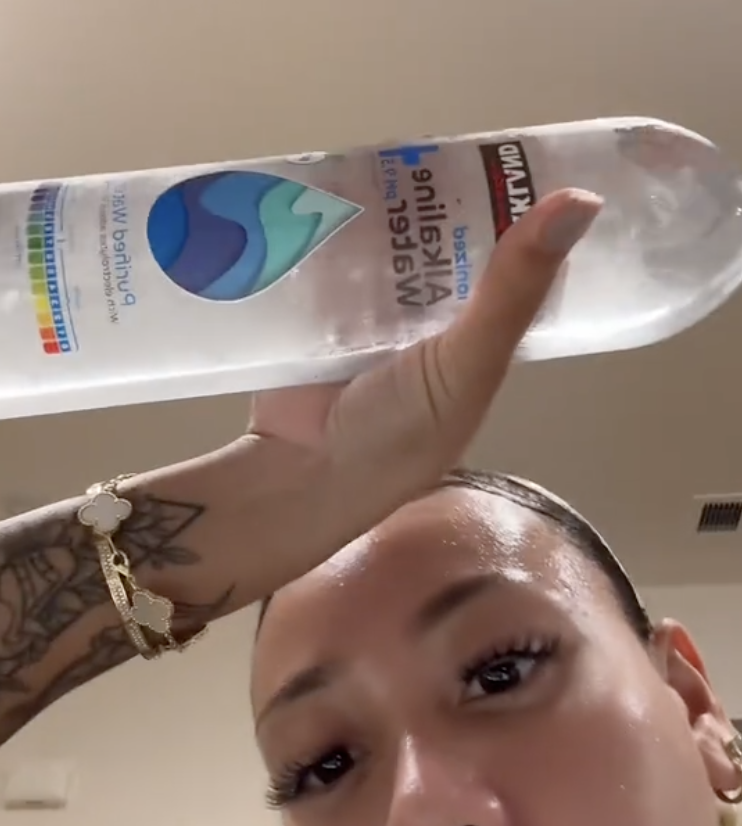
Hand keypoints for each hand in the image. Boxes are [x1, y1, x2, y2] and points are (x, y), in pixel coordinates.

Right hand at [131, 188, 600, 610]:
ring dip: (383, 207)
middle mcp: (431, 320)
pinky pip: (331, 252)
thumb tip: (582, 199)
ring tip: (384, 152)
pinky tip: (328, 184)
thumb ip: (514, 291)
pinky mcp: (319, 307)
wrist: (301, 476)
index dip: (515, 211)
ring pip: (386, 242)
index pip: (509, 260)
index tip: (514, 153)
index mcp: (479, 336)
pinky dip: (332, 223)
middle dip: (438, 199)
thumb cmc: (397, 434)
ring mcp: (372, 312)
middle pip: (441, 241)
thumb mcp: (468, 365)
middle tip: (434, 145)